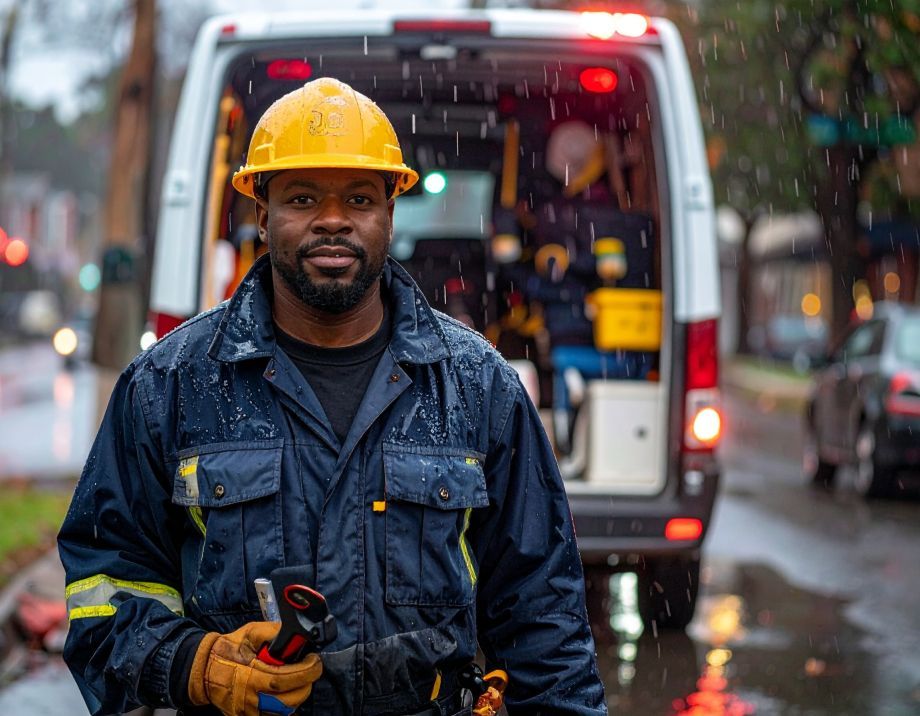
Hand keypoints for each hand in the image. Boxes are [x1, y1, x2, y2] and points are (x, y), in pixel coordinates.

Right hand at [187, 621, 321, 715]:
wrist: (204, 669)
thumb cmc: (228, 649)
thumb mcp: (249, 632)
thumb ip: (272, 632)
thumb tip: (294, 634)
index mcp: (250, 675)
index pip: (284, 679)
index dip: (305, 671)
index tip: (314, 661)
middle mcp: (250, 698)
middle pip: (288, 700)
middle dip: (306, 684)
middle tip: (310, 669)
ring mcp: (248, 711)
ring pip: (284, 712)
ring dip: (297, 696)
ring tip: (298, 680)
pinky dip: (285, 707)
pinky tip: (287, 693)